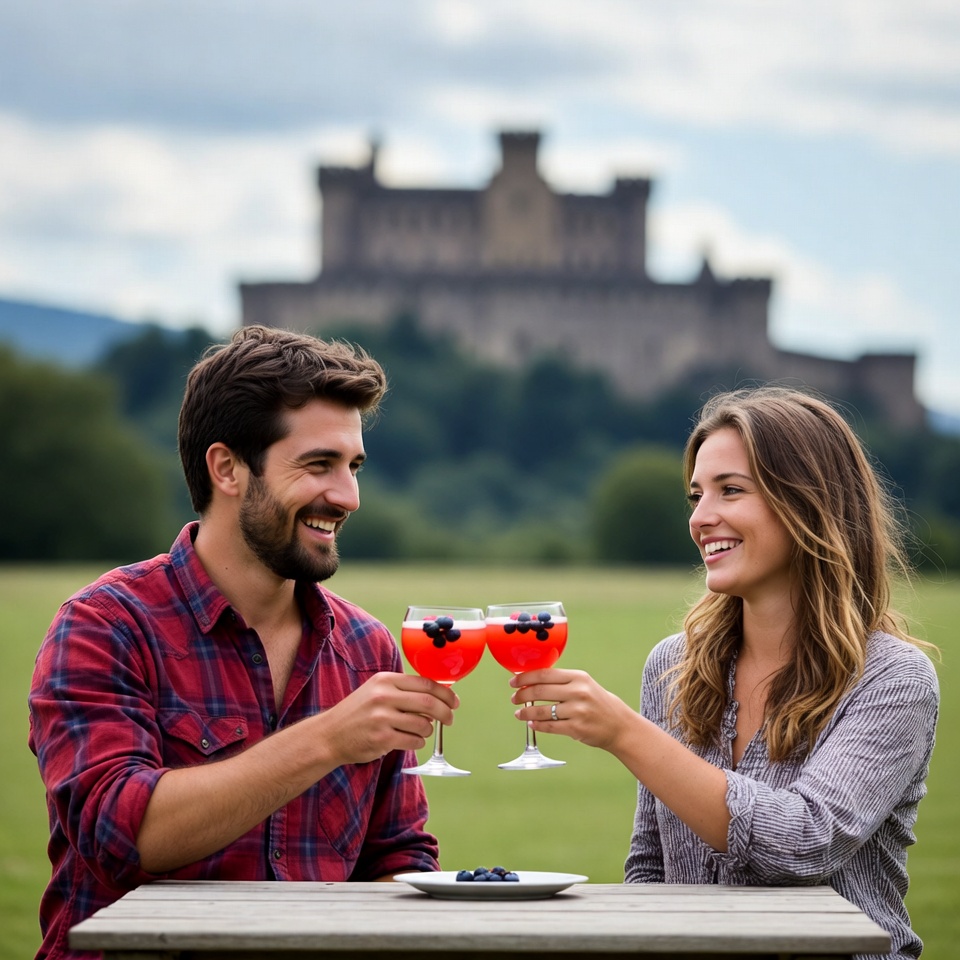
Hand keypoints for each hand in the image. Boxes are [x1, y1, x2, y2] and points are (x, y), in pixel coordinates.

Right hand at [320, 671, 458, 764]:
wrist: (329, 735)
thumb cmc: (358, 713)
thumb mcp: (376, 690)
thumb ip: (403, 690)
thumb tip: (438, 694)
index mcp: (386, 680)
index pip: (425, 683)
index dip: (445, 693)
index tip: (454, 701)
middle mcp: (384, 696)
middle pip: (428, 703)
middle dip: (445, 712)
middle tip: (450, 719)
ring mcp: (382, 718)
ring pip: (423, 724)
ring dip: (428, 730)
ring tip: (420, 731)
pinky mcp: (382, 739)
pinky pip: (414, 741)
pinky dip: (418, 742)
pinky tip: (409, 740)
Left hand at [510, 667, 635, 751]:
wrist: (619, 725)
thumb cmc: (597, 702)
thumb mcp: (584, 684)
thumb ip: (561, 682)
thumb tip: (531, 680)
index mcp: (579, 677)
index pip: (545, 674)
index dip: (525, 677)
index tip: (513, 682)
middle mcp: (578, 692)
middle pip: (540, 691)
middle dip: (522, 695)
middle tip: (514, 698)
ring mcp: (578, 711)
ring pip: (542, 711)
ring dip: (526, 713)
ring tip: (519, 714)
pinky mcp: (576, 728)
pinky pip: (549, 726)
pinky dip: (537, 725)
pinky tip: (531, 724)